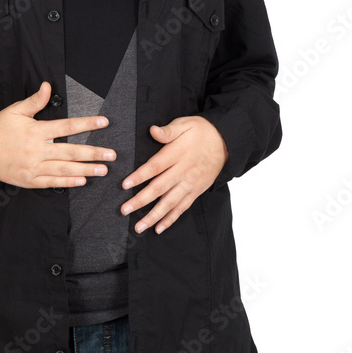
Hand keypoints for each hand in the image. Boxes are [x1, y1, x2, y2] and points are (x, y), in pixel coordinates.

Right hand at [0, 80, 115, 188]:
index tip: (104, 122)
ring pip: (65, 169)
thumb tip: (47, 86)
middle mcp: (37, 150)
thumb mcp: (15, 111)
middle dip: (94, 153)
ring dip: (86, 170)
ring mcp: (33, 167)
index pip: (67, 126)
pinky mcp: (29, 180)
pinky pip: (52, 182)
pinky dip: (68, 182)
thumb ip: (34, 101)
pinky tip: (82, 181)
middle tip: (112, 154)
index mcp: (36, 131)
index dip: (87, 124)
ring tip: (103, 170)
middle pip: (71, 151)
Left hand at [120, 116, 228, 234]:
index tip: (125, 185)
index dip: (139, 176)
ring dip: (153, 216)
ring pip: (169, 203)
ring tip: (139, 226)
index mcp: (177, 154)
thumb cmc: (202, 131)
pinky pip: (182, 208)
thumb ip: (168, 130)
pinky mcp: (196, 191)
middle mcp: (183, 171)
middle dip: (141, 201)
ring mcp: (190, 184)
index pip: (155, 167)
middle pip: (159, 188)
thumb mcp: (185, 124)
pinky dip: (171, 219)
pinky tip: (159, 228)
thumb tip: (152, 130)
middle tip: (124, 210)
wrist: (227, 142)